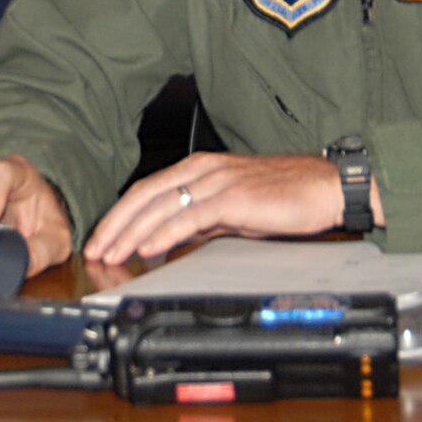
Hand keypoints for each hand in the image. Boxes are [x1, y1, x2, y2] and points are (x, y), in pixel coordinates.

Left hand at [83, 151, 365, 265]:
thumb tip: (172, 238)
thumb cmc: (286, 197)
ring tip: (112, 253)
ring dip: (131, 232)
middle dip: (115, 224)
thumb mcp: (234, 209)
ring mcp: (217, 181)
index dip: (119, 214)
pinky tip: (149, 248)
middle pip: (144, 196)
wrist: (328, 188)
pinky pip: (190, 216)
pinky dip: (164, 233)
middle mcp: (202, 170)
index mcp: (199, 169)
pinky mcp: (234, 197)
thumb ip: (203, 220)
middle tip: (94, 249)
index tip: (101, 237)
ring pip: (161, 205)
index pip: (146, 190)